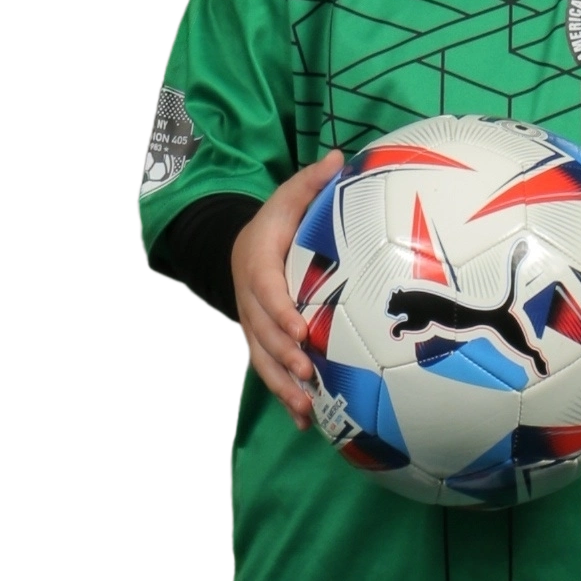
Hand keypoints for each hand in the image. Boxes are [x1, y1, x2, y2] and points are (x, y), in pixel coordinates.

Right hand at [231, 151, 343, 430]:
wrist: (242, 247)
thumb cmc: (276, 222)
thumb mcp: (289, 196)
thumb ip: (310, 181)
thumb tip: (338, 156)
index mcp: (257, 264)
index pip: (265, 290)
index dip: (279, 311)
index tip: (300, 329)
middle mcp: (250, 300)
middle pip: (261, 333)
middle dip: (282, 356)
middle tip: (308, 374)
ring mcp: (253, 325)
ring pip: (262, 360)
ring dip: (282, 386)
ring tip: (306, 409)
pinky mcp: (262, 344)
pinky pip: (270, 373)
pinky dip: (285, 398)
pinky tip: (308, 423)